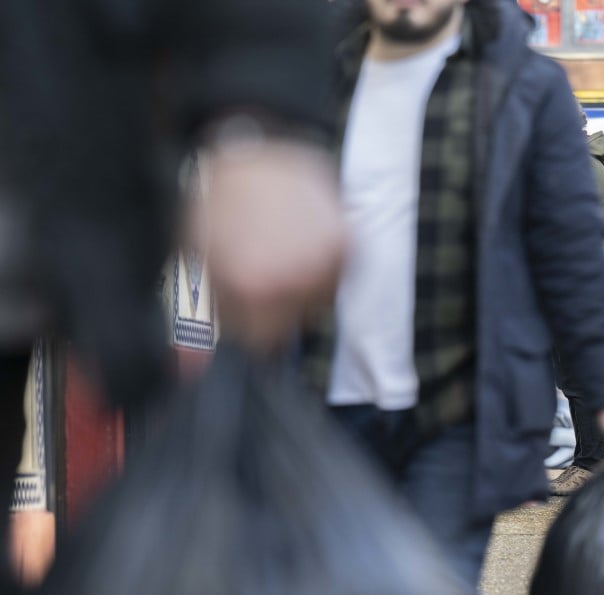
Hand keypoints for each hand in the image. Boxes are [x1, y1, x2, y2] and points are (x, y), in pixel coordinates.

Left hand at [194, 139, 345, 350]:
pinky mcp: (347, 243)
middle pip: (292, 323)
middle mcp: (294, 279)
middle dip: (272, 303)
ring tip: (276, 245)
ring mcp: (326, 261)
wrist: (254, 149)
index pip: (262, 343)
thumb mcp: (194, 264)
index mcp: (252, 287)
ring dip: (298, 283)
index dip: (246, 323)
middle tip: (255, 262)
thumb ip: (197, 320)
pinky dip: (319, 262)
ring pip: (316, 301)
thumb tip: (191, 370)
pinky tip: (298, 236)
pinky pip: (335, 276)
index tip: (237, 299)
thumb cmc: (215, 204)